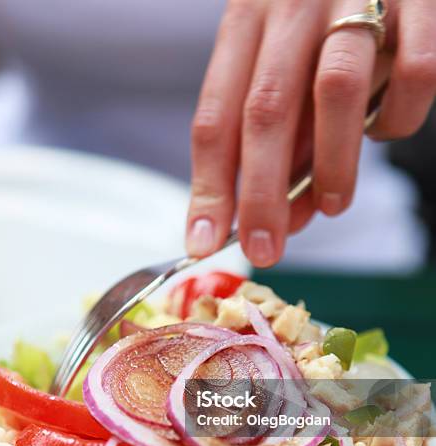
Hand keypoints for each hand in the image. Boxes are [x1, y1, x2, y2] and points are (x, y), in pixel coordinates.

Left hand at [185, 0, 435, 266]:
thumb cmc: (319, 25)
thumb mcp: (282, 68)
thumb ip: (280, 139)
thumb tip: (285, 217)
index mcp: (245, 23)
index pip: (214, 118)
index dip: (208, 188)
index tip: (204, 242)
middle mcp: (290, 7)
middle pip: (265, 112)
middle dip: (261, 194)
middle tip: (264, 250)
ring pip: (335, 91)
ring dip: (331, 165)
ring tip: (332, 206)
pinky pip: (414, 71)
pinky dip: (397, 117)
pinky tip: (383, 130)